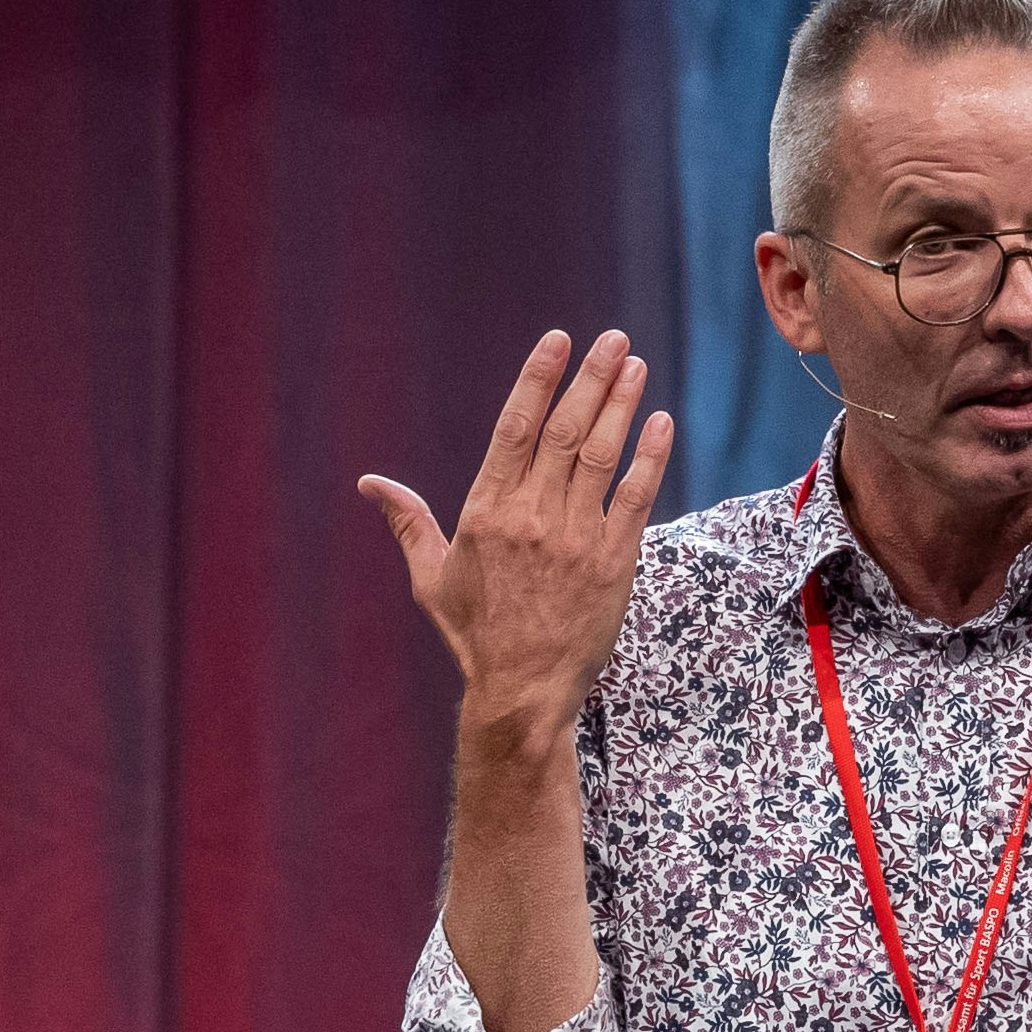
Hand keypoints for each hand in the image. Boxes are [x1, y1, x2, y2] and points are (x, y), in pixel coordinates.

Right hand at [360, 328, 674, 743]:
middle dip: (591, 379)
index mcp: (486, 513)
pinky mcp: (612, 562)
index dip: (538, 380)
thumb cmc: (475, 635)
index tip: (558, 342)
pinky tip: (660, 422)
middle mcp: (530, 517)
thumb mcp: (433, 577)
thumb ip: (409, 523)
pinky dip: (649, 458)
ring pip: (601, 456)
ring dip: (621, 406)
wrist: (521, 691)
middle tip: (612, 340)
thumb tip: (371, 484)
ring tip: (633, 366)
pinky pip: (634, 497)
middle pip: (566, 431)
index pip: (515, 429)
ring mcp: (574, 539)